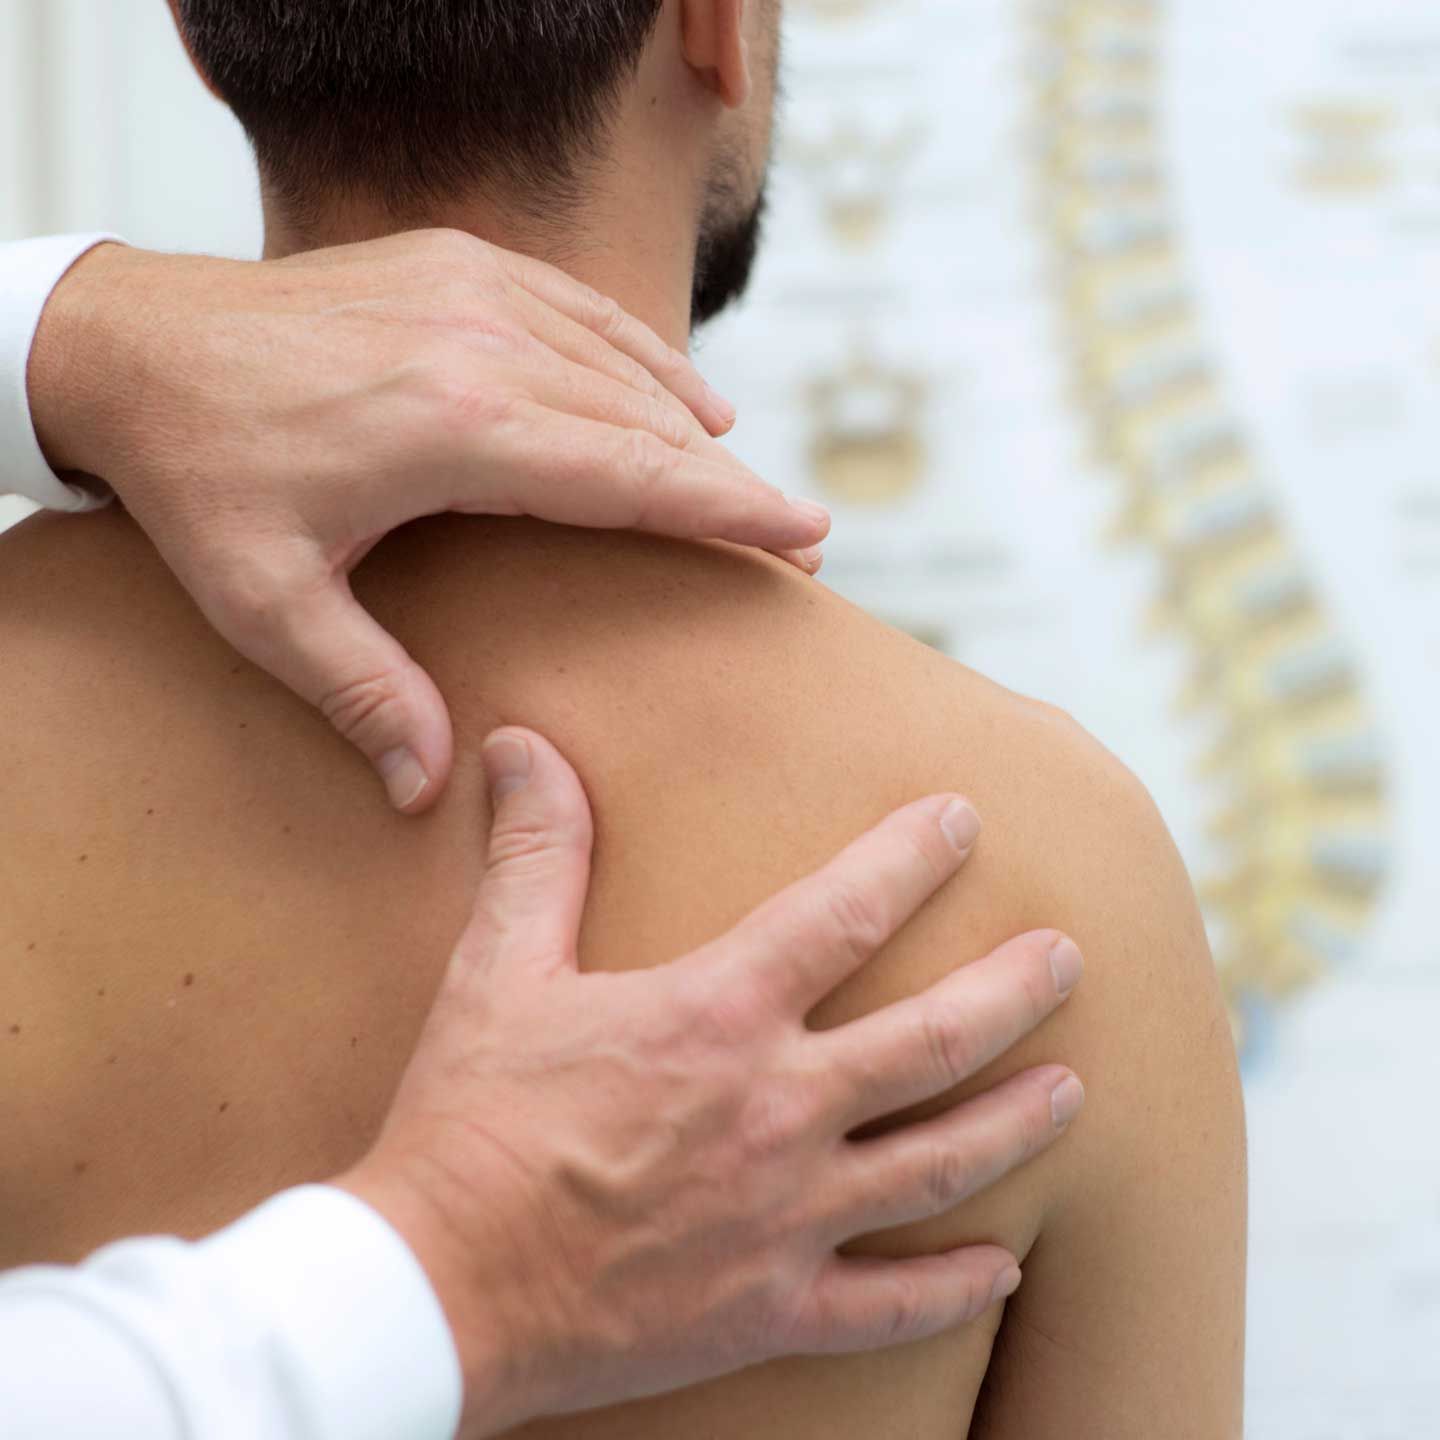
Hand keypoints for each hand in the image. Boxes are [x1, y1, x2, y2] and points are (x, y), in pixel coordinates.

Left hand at [26, 233, 830, 811]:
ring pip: (623, 363)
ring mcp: (473, 290)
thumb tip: (427, 787)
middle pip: (647, 421)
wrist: (129, 343)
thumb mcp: (263, 601)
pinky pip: (580, 310)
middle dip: (728, 481)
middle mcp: (484, 343)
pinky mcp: (456, 264)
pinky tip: (683, 390)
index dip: (726, 509)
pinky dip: (642, 354)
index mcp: (457, 425)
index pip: (631, 473)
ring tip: (746, 480)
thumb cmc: (197, 474)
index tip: (805, 535)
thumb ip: (358, 689)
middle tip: (797, 532)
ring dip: (693, 423)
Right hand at [338, 728, 1084, 1436]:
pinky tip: (1005, 1267)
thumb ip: (537, 853)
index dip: (911, 855)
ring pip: (942, 1162)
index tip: (961, 817)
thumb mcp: (498, 970)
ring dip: (1017, 1123)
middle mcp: (776, 1107)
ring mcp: (786, 1214)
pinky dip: (954, 1288)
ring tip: (1072, 1092)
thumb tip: (520, 743)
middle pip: (933, 1039)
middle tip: (1068, 957)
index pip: (842, 911)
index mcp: (717, 1014)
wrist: (436, 1288)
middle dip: (1013, 989)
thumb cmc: (469, 1120)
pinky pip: (891, 1304)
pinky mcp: (771, 1306)